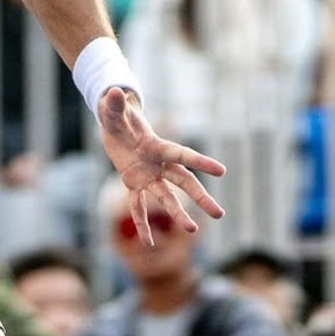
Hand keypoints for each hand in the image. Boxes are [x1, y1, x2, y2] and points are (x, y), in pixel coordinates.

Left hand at [98, 88, 225, 244]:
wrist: (115, 126)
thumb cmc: (117, 115)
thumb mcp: (112, 110)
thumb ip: (114, 104)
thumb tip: (113, 92)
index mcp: (157, 145)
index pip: (182, 154)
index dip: (200, 162)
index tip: (222, 171)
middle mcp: (158, 163)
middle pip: (183, 181)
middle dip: (200, 197)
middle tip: (219, 213)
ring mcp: (148, 176)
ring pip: (167, 198)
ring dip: (178, 214)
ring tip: (193, 230)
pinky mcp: (134, 184)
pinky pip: (139, 207)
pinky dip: (142, 224)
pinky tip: (148, 243)